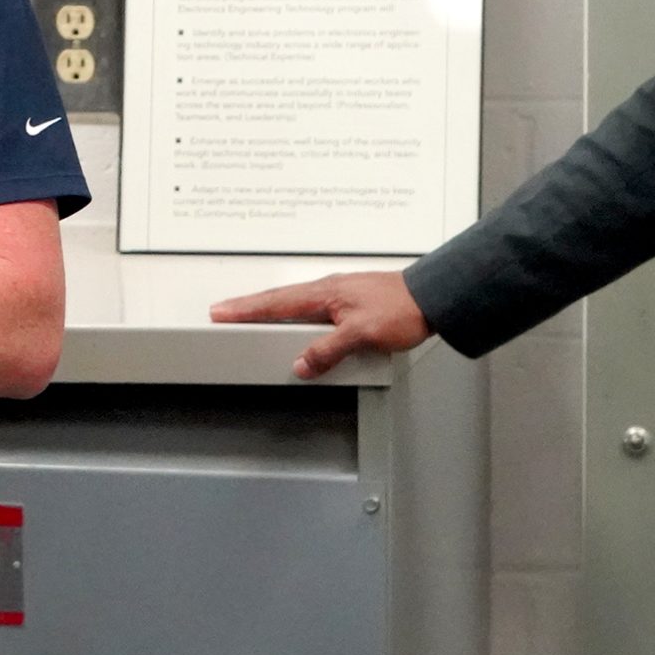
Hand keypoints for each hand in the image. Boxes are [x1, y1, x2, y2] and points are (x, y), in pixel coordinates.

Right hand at [208, 269, 428, 378]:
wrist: (432, 299)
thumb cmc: (402, 309)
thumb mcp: (361, 335)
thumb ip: (328, 350)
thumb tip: (302, 363)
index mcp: (324, 294)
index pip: (275, 303)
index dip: (246, 309)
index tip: (221, 311)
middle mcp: (328, 290)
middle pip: (279, 299)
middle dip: (250, 306)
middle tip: (225, 310)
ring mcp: (339, 295)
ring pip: (296, 303)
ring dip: (272, 308)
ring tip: (253, 317)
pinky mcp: (351, 302)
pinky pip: (313, 308)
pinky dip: (296, 313)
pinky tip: (299, 322)